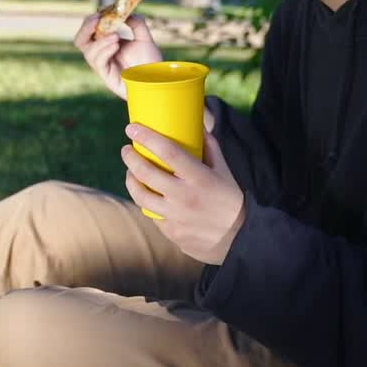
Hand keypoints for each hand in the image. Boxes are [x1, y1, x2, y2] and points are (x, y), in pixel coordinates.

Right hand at [73, 13, 161, 99]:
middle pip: (80, 40)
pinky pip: (98, 62)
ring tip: (116, 36)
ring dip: (100, 41)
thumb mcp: (145, 38)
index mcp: (107, 43)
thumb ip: (137, 24)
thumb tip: (127, 13)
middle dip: (86, 28)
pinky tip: (116, 45)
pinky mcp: (106, 76)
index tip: (102, 11)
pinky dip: (104, 51)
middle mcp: (101, 54)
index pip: (90, 30)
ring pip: (87, 52)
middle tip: (97, 20)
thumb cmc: (150, 62)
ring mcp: (103, 65)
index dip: (92, 20)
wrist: (157, 80)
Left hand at [121, 123, 245, 264]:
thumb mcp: (224, 171)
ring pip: (141, 195)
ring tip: (130, 172)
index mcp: (199, 178)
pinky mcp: (171, 232)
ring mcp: (176, 216)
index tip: (132, 128)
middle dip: (130, 157)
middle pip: (146, 173)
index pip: (168, 152)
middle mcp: (185, 196)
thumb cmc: (230, 200)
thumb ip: (210, 148)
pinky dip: (147, 202)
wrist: (240, 239)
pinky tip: (147, 195)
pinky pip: (152, 214)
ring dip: (131, 180)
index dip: (147, 137)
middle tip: (126, 150)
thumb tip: (196, 127)